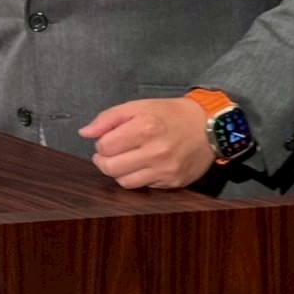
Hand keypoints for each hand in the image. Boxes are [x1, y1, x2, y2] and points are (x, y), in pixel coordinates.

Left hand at [78, 97, 214, 188]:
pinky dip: (138, 177)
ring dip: (119, 171)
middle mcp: (156, 151)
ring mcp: (165, 169)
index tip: (108, 139)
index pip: (104, 146)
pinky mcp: (173, 182)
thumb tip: (85, 132)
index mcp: (146, 127)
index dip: (102, 143)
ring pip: (124, 182)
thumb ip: (108, 119)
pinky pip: (143, 187)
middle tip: (111, 152)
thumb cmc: (171, 114)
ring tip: (127, 158)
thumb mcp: (138, 106)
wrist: (208, 126)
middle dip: (104, 160)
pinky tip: (144, 165)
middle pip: (111, 168)